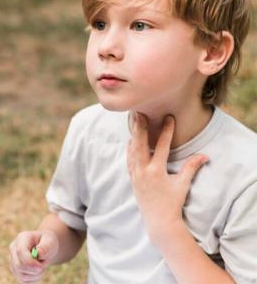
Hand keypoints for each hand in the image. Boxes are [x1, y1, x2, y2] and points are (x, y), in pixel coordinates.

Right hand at [9, 230, 58, 283]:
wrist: (44, 248)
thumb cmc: (47, 243)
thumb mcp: (50, 241)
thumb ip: (46, 247)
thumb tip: (38, 253)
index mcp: (21, 238)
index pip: (20, 251)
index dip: (30, 262)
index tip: (41, 267)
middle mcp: (13, 249)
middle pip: (19, 265)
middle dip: (34, 270)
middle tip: (43, 265)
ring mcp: (12, 260)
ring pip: (21, 275)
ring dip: (35, 275)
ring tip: (41, 266)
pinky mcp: (15, 271)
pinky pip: (23, 281)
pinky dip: (33, 280)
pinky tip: (37, 272)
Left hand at [127, 113, 207, 239]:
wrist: (159, 220)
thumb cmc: (173, 203)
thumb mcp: (183, 184)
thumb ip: (191, 168)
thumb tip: (205, 156)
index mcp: (156, 171)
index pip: (161, 146)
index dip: (166, 131)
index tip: (169, 118)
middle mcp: (143, 171)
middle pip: (139, 144)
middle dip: (140, 128)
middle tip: (139, 113)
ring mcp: (135, 175)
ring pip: (132, 150)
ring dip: (133, 135)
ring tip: (134, 122)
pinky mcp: (132, 179)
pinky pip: (129, 160)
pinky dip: (130, 149)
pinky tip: (131, 141)